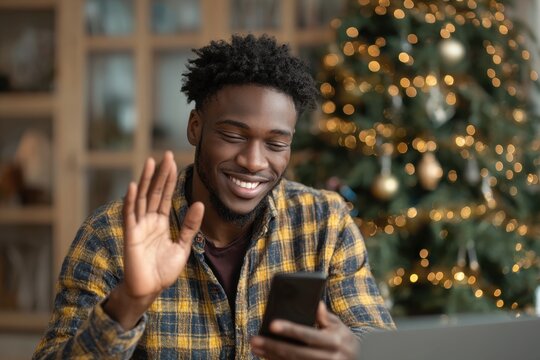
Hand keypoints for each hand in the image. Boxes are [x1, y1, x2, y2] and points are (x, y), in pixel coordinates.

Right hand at [123, 151, 203, 297]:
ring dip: (145, 181)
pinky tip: (134, 186)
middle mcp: (148, 221)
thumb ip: (190, 226)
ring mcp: (138, 227)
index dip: (169, 179)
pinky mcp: (130, 236)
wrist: (149, 290)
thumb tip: (199, 203)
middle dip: (160, 174)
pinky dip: (131, 201)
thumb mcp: (183, 246)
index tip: (173, 161)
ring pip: (142, 199)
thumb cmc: (163, 270)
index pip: (165, 196)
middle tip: (166, 155)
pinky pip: (130, 215)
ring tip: (150, 162)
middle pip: (154, 193)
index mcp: (160, 223)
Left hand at [250, 302, 359, 359]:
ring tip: (256, 348)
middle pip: (295, 353)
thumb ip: (325, 317)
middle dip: (273, 346)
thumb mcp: (340, 327)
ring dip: (272, 356)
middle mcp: (329, 358)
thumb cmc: (345, 341)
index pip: (308, 334)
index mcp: (334, 341)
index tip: (272, 324)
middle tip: (254, 340)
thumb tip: (315, 303)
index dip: (290, 330)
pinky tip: (268, 357)